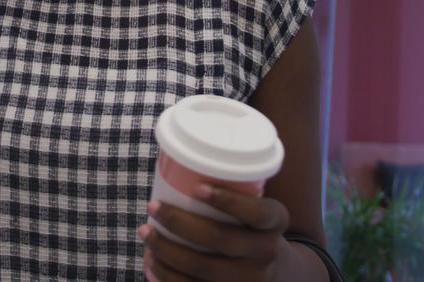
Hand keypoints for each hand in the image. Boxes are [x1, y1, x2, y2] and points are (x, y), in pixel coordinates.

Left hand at [139, 185, 289, 281]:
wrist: (278, 272)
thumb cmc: (252, 226)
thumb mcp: (258, 208)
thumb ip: (236, 188)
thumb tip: (179, 154)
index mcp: (276, 221)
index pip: (256, 211)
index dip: (227, 200)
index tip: (197, 187)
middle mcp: (267, 251)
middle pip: (219, 238)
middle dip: (180, 222)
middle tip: (153, 207)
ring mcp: (250, 279)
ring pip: (202, 267)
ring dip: (167, 251)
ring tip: (145, 233)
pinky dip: (167, 277)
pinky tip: (151, 262)